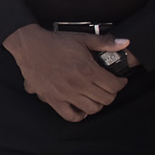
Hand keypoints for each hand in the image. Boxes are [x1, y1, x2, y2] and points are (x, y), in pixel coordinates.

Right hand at [1, 26, 128, 122]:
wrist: (30, 46)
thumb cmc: (55, 42)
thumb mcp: (82, 38)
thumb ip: (105, 43)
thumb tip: (124, 43)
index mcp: (87, 69)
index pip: (114, 85)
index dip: (120, 83)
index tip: (119, 80)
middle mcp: (77, 84)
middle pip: (106, 99)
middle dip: (111, 93)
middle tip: (108, 88)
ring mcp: (65, 93)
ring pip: (92, 109)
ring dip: (97, 103)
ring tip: (95, 96)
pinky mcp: (53, 99)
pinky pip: (70, 116)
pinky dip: (79, 115)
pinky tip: (81, 108)